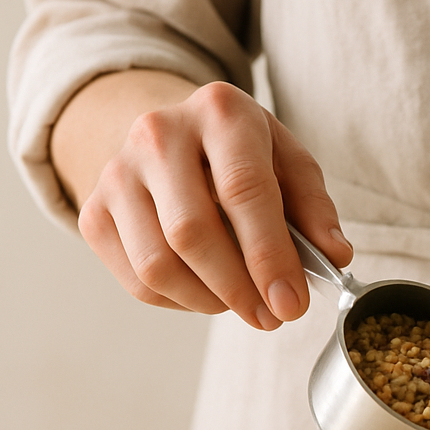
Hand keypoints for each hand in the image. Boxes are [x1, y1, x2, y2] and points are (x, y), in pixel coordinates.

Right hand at [76, 80, 351, 328]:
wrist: (174, 136)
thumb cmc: (244, 156)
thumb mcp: (290, 164)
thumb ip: (315, 210)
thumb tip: (335, 258)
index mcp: (221, 112)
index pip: (243, 190)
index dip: (269, 256)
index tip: (292, 303)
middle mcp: (159, 134)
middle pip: (192, 233)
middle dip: (239, 289)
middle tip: (272, 317)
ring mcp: (117, 172)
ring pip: (158, 265)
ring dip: (210, 302)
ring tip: (244, 304)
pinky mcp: (94, 211)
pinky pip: (137, 280)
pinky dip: (181, 303)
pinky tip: (209, 293)